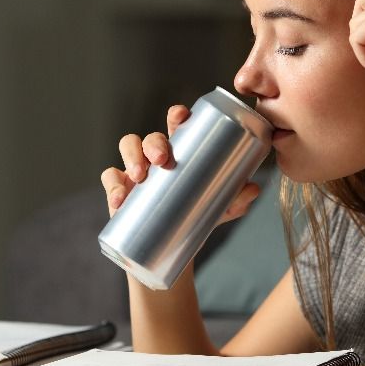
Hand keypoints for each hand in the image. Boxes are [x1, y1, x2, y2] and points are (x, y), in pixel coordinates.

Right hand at [100, 104, 260, 219]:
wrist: (172, 250)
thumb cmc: (195, 218)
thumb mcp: (218, 209)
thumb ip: (235, 200)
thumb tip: (254, 188)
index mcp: (181, 151)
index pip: (177, 124)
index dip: (177, 115)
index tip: (181, 115)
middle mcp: (156, 155)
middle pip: (151, 136)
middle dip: (154, 142)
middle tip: (163, 159)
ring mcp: (135, 170)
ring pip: (127, 147)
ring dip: (132, 157)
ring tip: (140, 177)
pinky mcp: (119, 188)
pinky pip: (110, 178)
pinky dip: (113, 186)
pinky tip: (119, 200)